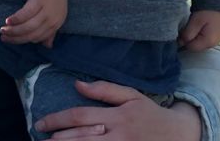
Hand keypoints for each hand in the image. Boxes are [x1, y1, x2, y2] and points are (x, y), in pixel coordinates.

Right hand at [0, 0, 66, 46]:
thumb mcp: (55, 14)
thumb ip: (51, 31)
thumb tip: (47, 46)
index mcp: (57, 23)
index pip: (38, 38)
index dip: (23, 41)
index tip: (11, 40)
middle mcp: (53, 19)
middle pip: (32, 34)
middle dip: (16, 38)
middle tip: (3, 37)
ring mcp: (47, 10)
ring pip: (28, 26)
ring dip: (14, 30)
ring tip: (3, 30)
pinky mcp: (39, 0)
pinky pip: (26, 13)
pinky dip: (16, 19)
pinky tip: (8, 20)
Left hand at [35, 80, 200, 140]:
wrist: (180, 135)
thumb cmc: (151, 114)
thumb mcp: (131, 96)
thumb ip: (104, 90)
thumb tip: (77, 84)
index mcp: (117, 116)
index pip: (79, 117)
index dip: (57, 120)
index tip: (41, 123)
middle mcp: (118, 135)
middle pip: (80, 138)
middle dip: (57, 139)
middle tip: (39, 138)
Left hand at [178, 10, 219, 51]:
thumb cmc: (207, 11)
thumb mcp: (195, 21)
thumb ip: (187, 34)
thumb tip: (180, 44)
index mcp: (209, 41)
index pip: (191, 48)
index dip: (183, 41)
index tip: (181, 30)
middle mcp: (214, 44)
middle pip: (196, 46)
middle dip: (189, 38)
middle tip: (188, 25)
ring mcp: (217, 40)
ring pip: (200, 42)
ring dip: (194, 35)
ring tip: (194, 24)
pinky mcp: (217, 35)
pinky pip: (205, 38)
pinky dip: (200, 33)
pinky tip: (199, 24)